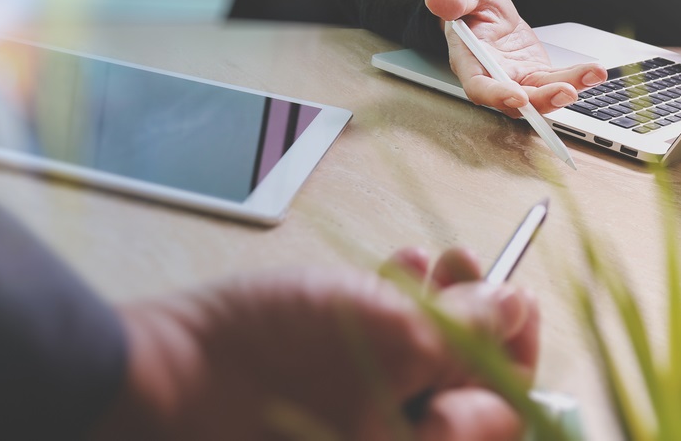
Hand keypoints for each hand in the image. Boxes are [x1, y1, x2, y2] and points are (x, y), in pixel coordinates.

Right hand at [96, 248, 539, 439]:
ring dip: (433, 302)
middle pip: (461, 383)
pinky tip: (391, 267)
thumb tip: (515, 308)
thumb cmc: (272, 365)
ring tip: (429, 258)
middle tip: (467, 264)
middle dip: (472, 315)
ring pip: (418, 361)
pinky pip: (374, 355)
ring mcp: (354, 423)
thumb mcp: (390, 334)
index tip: (518, 300)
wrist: (162, 377)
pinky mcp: (322, 395)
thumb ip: (465, 329)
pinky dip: (389, 309)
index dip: (518, 350)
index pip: (504, 413)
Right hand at [425, 0, 605, 116]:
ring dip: (566, 89)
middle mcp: (492, 77)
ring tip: (592, 75)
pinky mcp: (534, 73)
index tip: (517, 96)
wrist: (483, 9)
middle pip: (515, 101)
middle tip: (566, 91)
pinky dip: (576, 78)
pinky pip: (556, 80)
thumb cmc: (469, 3)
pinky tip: (596, 71)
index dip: (497, 95)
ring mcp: (515, 78)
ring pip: (540, 94)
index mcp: (469, 61)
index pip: (479, 86)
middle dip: (542, 100)